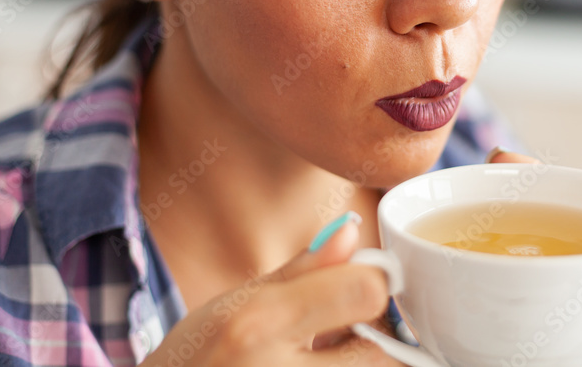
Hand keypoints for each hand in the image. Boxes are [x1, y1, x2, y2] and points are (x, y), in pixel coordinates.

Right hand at [139, 213, 404, 365]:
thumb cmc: (195, 360)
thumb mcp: (240, 303)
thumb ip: (305, 270)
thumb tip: (353, 229)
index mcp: (260, 325)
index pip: (367, 291)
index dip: (373, 281)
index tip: (360, 284)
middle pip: (386, 353)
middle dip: (376, 338)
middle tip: (344, 334)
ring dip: (365, 364)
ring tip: (326, 357)